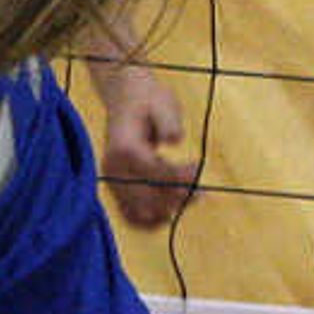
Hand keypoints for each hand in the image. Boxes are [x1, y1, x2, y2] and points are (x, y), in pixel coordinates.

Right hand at [94, 58, 200, 227]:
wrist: (126, 95)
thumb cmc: (149, 98)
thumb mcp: (163, 102)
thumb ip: (168, 121)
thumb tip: (174, 140)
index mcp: (123, 147)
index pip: (154, 175)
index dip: (181, 177)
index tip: (199, 165)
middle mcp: (113, 167)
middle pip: (148, 201)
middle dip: (178, 198)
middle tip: (200, 186)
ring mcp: (113, 179)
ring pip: (142, 213)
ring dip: (169, 210)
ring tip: (189, 195)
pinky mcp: (117, 186)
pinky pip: (133, 216)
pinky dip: (155, 218)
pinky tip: (173, 203)